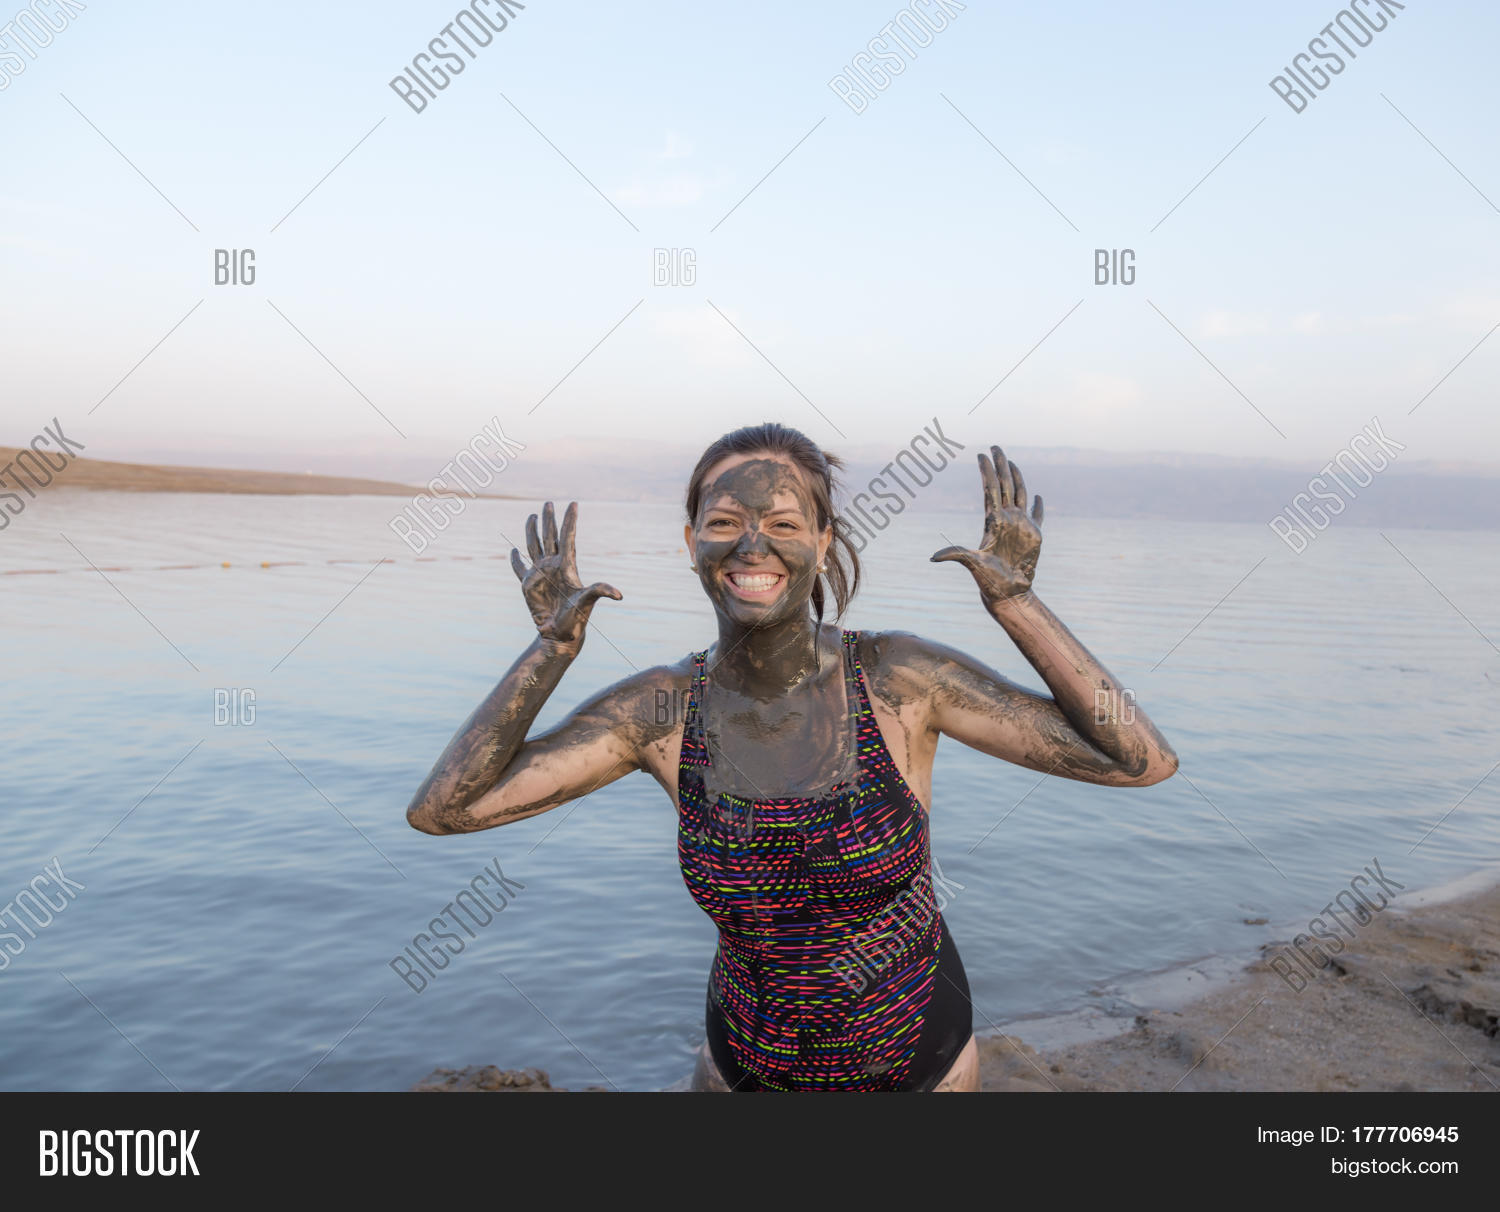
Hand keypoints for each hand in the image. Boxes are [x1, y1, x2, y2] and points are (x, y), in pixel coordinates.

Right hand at [509, 501, 621, 648]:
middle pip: (550, 536)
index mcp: (567, 566)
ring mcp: (540, 574)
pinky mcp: (528, 585)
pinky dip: (514, 560)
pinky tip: (513, 550)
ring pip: (535, 546)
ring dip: (532, 531)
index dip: (570, 520)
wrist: (561, 634)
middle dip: (549, 520)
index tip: (574, 503)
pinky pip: (519, 569)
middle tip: (549, 503)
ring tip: (533, 516)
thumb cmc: (577, 618)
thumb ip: (600, 592)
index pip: (568, 537)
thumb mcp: (588, 602)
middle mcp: (553, 566)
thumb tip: (619, 595)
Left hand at [930, 445, 1042, 602]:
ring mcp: (1020, 525)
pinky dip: (1038, 505)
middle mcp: (1007, 519)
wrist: (1008, 592)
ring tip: (1011, 461)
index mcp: (993, 521)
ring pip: (1019, 494)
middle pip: (1004, 485)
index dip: (986, 472)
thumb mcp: (972, 564)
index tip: (980, 455)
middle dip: (1001, 465)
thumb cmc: (989, 579)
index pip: (990, 490)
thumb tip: (933, 557)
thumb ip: (955, 555)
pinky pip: (1038, 516)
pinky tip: (1037, 496)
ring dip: (1016, 477)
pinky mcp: (1034, 535)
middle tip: (996, 446)